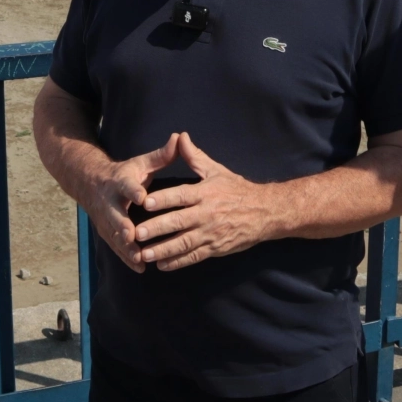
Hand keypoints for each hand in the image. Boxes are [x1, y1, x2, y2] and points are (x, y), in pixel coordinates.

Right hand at [81, 132, 181, 272]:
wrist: (91, 184)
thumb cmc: (124, 174)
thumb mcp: (140, 163)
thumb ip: (161, 155)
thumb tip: (179, 138)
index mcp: (120, 182)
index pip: (127, 186)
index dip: (134, 191)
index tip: (142, 197)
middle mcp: (110, 202)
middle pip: (115, 215)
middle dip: (122, 225)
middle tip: (132, 235)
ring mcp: (106, 219)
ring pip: (114, 235)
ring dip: (125, 247)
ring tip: (139, 258)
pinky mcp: (106, 232)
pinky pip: (116, 247)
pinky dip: (127, 258)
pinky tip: (141, 267)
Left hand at [134, 132, 278, 271]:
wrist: (265, 212)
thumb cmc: (237, 189)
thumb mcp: (216, 170)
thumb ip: (195, 156)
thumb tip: (180, 136)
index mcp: (205, 193)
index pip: (180, 196)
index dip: (162, 199)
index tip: (144, 203)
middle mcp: (206, 214)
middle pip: (179, 222)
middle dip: (157, 228)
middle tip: (137, 233)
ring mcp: (211, 233)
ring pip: (183, 243)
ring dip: (163, 250)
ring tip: (144, 254)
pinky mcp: (215, 248)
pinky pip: (194, 257)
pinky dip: (178, 262)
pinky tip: (162, 265)